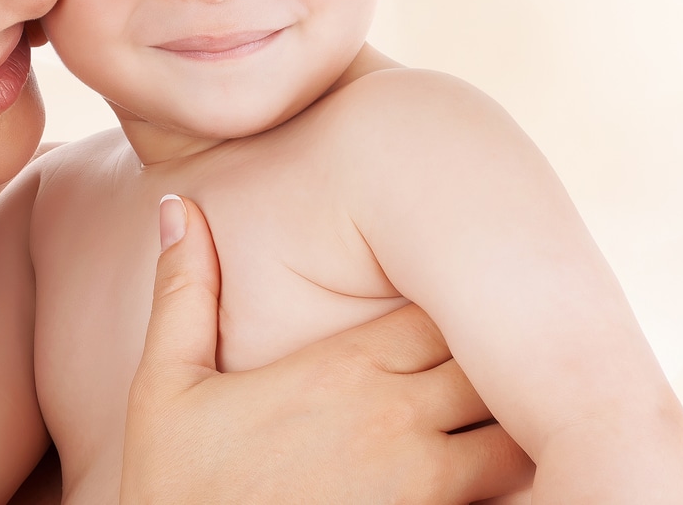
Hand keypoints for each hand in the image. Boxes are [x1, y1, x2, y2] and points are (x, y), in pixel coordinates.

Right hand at [121, 196, 532, 504]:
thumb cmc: (176, 492)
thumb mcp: (166, 388)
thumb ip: (184, 295)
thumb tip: (175, 206)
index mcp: (344, 370)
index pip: (443, 308)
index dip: (457, 301)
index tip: (452, 301)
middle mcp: (398, 422)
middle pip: (496, 365)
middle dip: (498, 358)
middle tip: (493, 355)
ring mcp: (424, 490)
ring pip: (516, 440)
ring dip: (513, 427)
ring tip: (500, 421)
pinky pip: (501, 503)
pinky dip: (508, 488)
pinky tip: (489, 484)